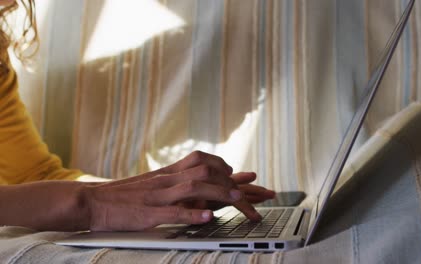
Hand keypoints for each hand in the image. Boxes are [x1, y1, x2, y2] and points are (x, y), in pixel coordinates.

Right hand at [84, 151, 268, 230]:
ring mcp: (158, 196)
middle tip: (248, 190)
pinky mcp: (148, 213)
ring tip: (236, 198)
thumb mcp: (151, 184)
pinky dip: (192, 213)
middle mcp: (167, 180)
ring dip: (218, 192)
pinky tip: (207, 216)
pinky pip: (174, 212)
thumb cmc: (123, 195)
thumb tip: (195, 188)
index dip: (224, 167)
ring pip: (193, 188)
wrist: (93, 200)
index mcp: (168, 173)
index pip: (201, 162)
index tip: (242, 174)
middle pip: (204, 172)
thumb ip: (173, 184)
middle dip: (230, 181)